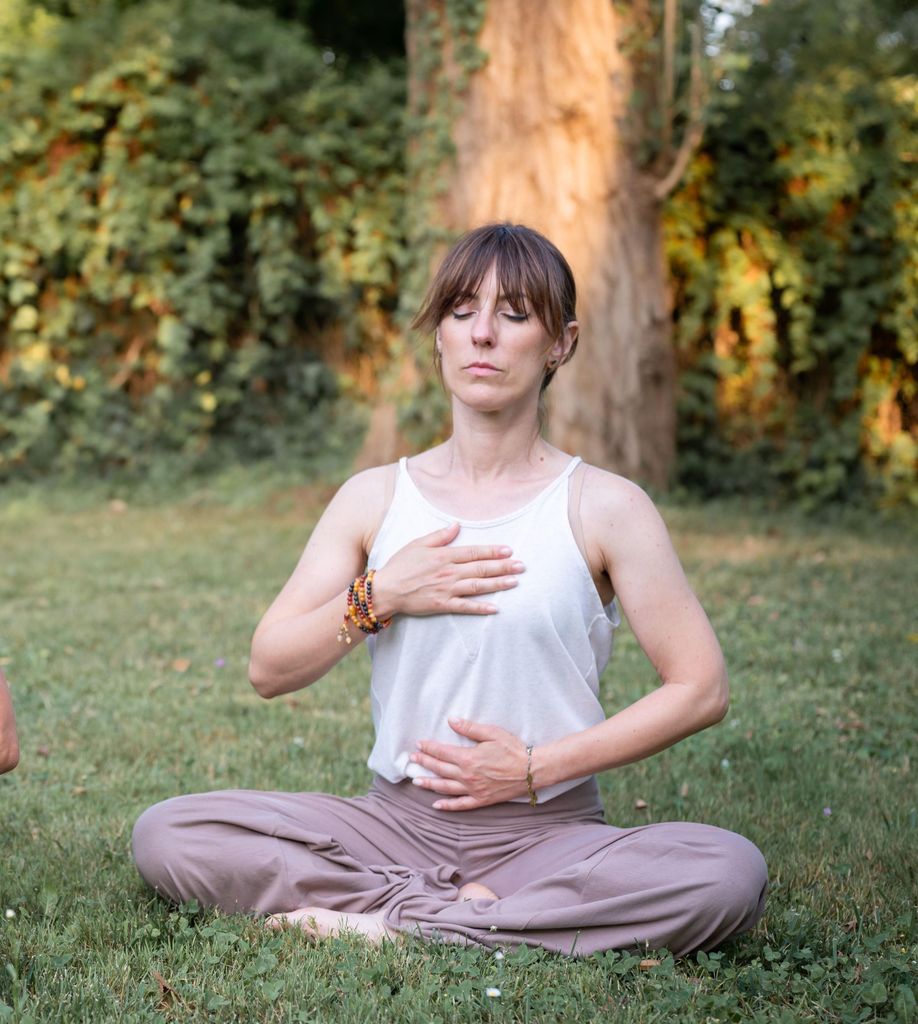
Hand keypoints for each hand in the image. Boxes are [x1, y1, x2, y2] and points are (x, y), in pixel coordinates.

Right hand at [371, 522, 524, 620]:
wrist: (386, 590)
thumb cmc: (400, 565)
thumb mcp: (418, 544)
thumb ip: (439, 536)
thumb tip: (456, 525)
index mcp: (444, 556)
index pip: (474, 552)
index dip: (493, 551)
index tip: (509, 550)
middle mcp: (448, 572)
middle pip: (481, 569)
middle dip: (503, 567)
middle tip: (522, 566)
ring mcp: (446, 590)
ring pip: (477, 586)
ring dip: (497, 584)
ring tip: (515, 582)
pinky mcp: (442, 605)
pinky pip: (465, 607)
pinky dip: (480, 608)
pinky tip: (495, 608)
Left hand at [409, 718, 529, 810]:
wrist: (531, 770)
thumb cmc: (513, 749)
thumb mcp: (491, 733)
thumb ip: (469, 728)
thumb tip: (450, 720)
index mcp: (468, 758)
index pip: (442, 752)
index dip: (429, 748)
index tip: (418, 744)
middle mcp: (467, 776)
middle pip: (440, 769)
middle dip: (425, 762)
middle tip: (412, 759)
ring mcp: (473, 790)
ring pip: (445, 788)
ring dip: (429, 784)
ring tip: (416, 781)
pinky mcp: (481, 800)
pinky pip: (461, 805)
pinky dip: (447, 806)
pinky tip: (436, 805)